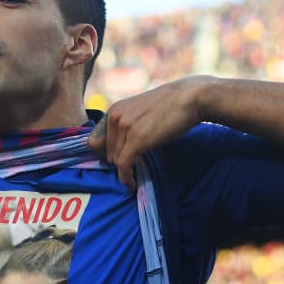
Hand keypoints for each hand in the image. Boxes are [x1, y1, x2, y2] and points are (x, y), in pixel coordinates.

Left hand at [87, 77, 204, 189]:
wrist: (189, 98)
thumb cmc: (170, 105)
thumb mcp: (139, 110)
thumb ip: (127, 124)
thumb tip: (120, 146)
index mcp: (113, 110)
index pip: (95, 140)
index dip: (104, 153)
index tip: (117, 160)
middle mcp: (115, 117)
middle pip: (104, 152)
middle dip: (116, 162)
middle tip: (130, 168)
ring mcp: (125, 128)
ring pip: (114, 160)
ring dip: (124, 170)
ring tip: (135, 176)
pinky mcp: (137, 140)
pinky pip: (123, 165)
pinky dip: (127, 179)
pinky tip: (133, 185)